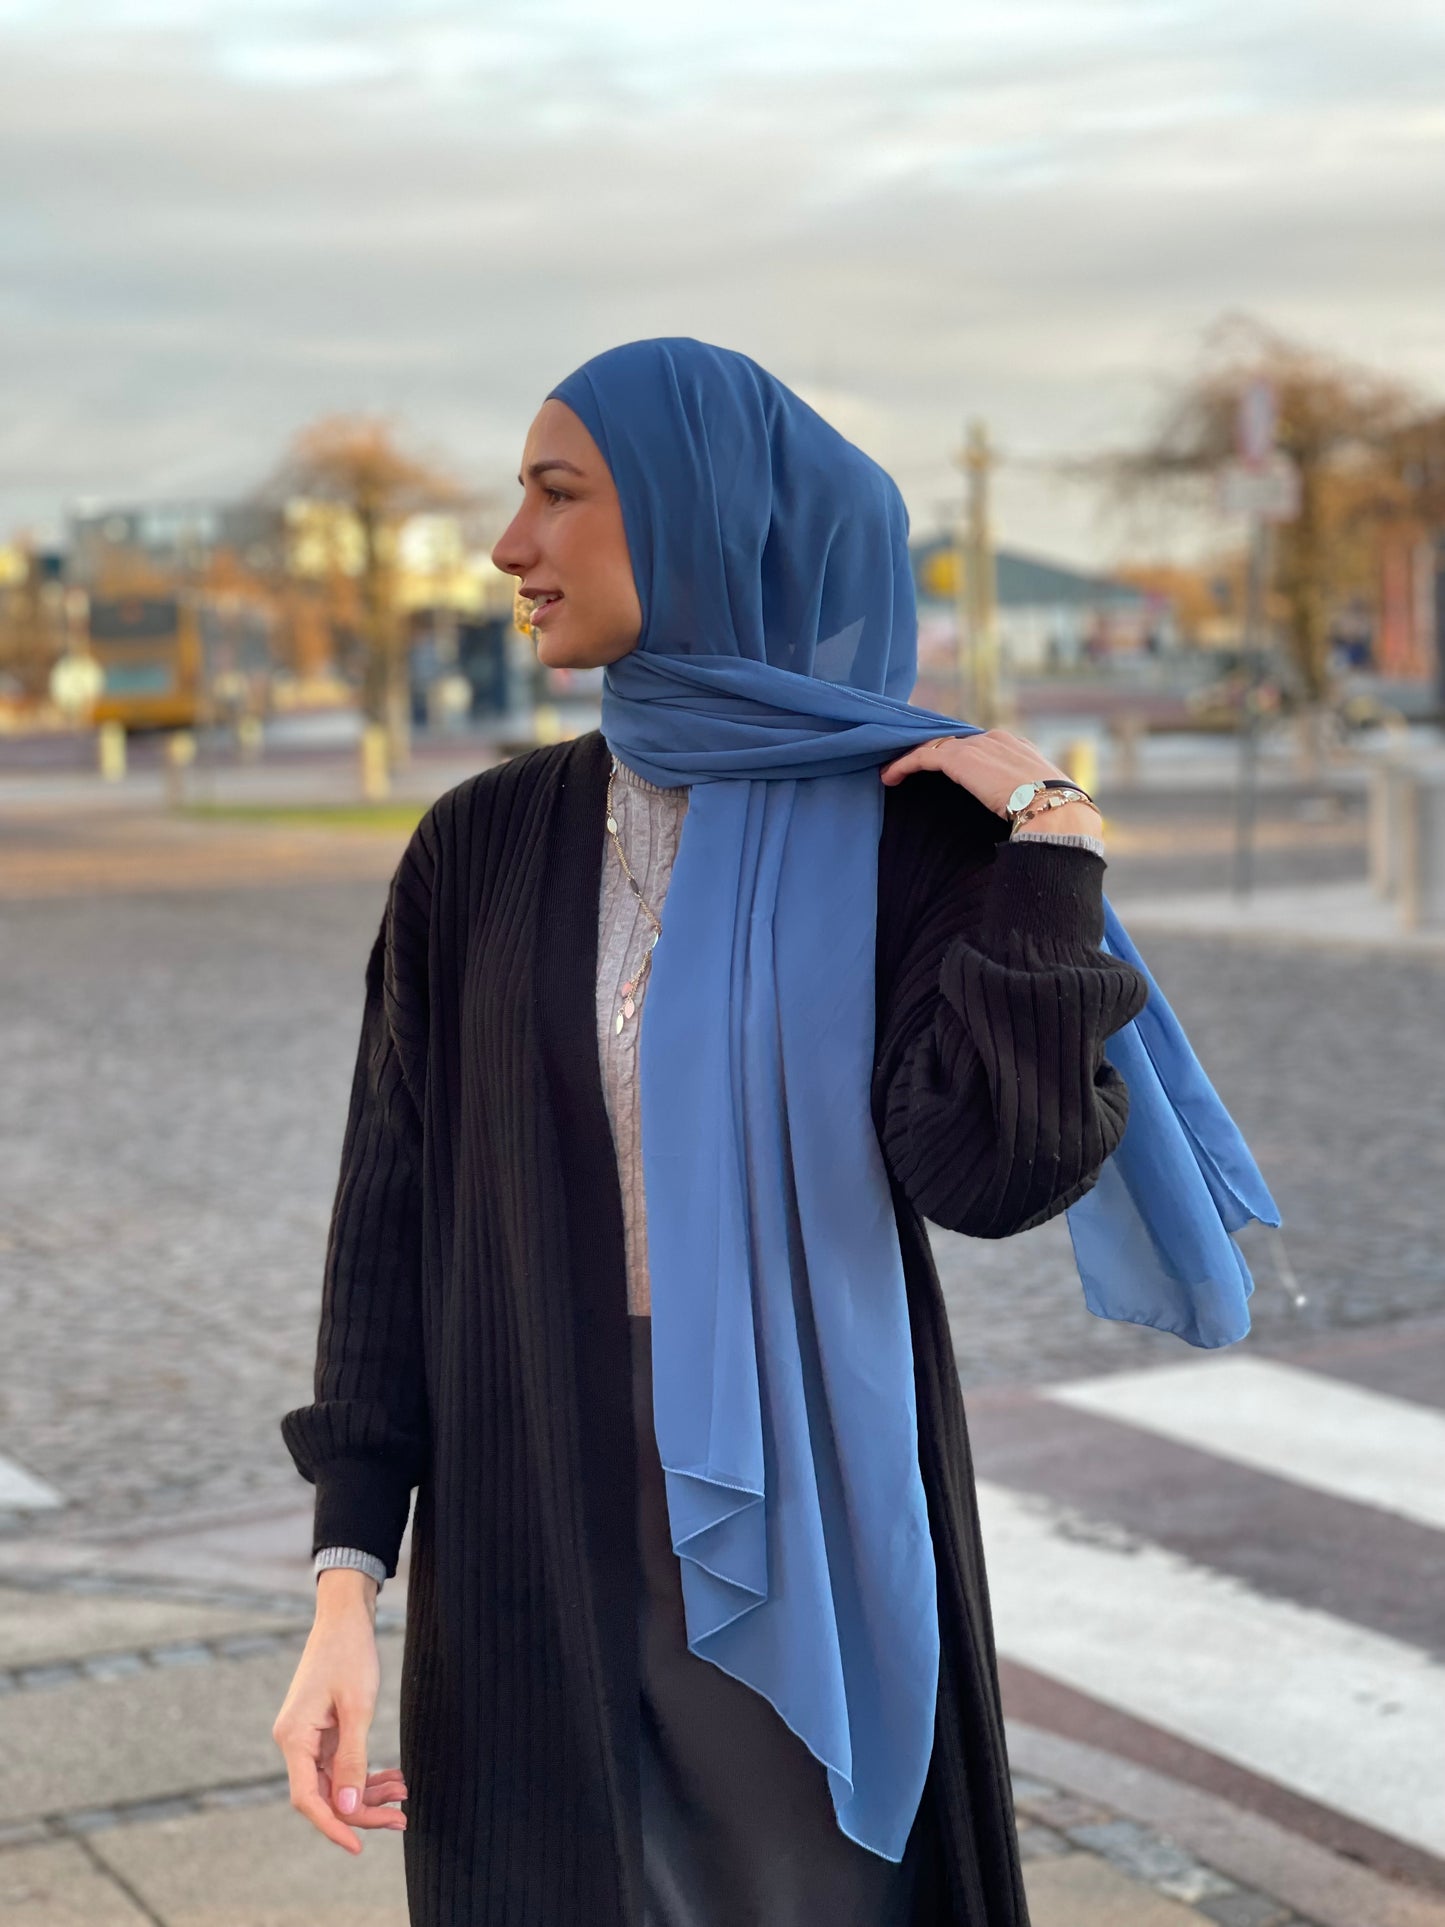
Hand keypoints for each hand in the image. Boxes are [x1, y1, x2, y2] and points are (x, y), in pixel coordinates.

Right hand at [272, 1574, 405, 1854]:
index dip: (333, 1826)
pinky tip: (392, 1777)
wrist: (345, 1616)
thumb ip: (352, 1760)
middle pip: (324, 1794)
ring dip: (368, 1792)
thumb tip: (348, 1808)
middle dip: (363, 1810)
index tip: (359, 1847)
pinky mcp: (321, 1730)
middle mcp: (294, 1741)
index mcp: (293, 1738)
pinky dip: (365, 1772)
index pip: (307, 1799)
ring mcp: (307, 1736)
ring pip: (335, 1781)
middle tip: (402, 1818)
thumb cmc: (350, 1653)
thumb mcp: (357, 1707)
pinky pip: (340, 1764)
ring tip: (404, 1794)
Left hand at [880, 728, 1099, 827]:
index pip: (977, 745)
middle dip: (930, 753)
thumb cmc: (1053, 815)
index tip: (937, 768)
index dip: (953, 755)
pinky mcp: (962, 759)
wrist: (1055, 812)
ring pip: (935, 746)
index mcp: (1016, 747)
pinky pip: (924, 756)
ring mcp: (979, 746)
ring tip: (892, 773)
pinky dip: (904, 764)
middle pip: (953, 742)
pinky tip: (890, 777)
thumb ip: (1021, 794)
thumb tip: (1015, 811)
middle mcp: (996, 739)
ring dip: (911, 759)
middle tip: (908, 768)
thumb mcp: (1037, 797)